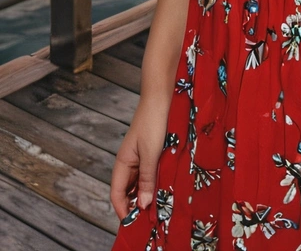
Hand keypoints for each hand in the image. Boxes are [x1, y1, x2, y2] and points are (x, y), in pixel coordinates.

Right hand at [110, 93, 170, 220]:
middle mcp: (129, 162)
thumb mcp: (151, 153)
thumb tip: (142, 205)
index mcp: (123, 163)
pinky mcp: (151, 152)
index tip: (134, 223)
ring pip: (139, 183)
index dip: (123, 210)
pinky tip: (163, 187)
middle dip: (136, 205)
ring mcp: (140, 157)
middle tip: (150, 218)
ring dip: (146, 194)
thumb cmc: (153, 122)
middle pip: (128, 191)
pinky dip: (154, 182)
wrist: (161, 97)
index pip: (117, 194)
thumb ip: (147, 179)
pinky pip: (149, 173)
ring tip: (158, 206)